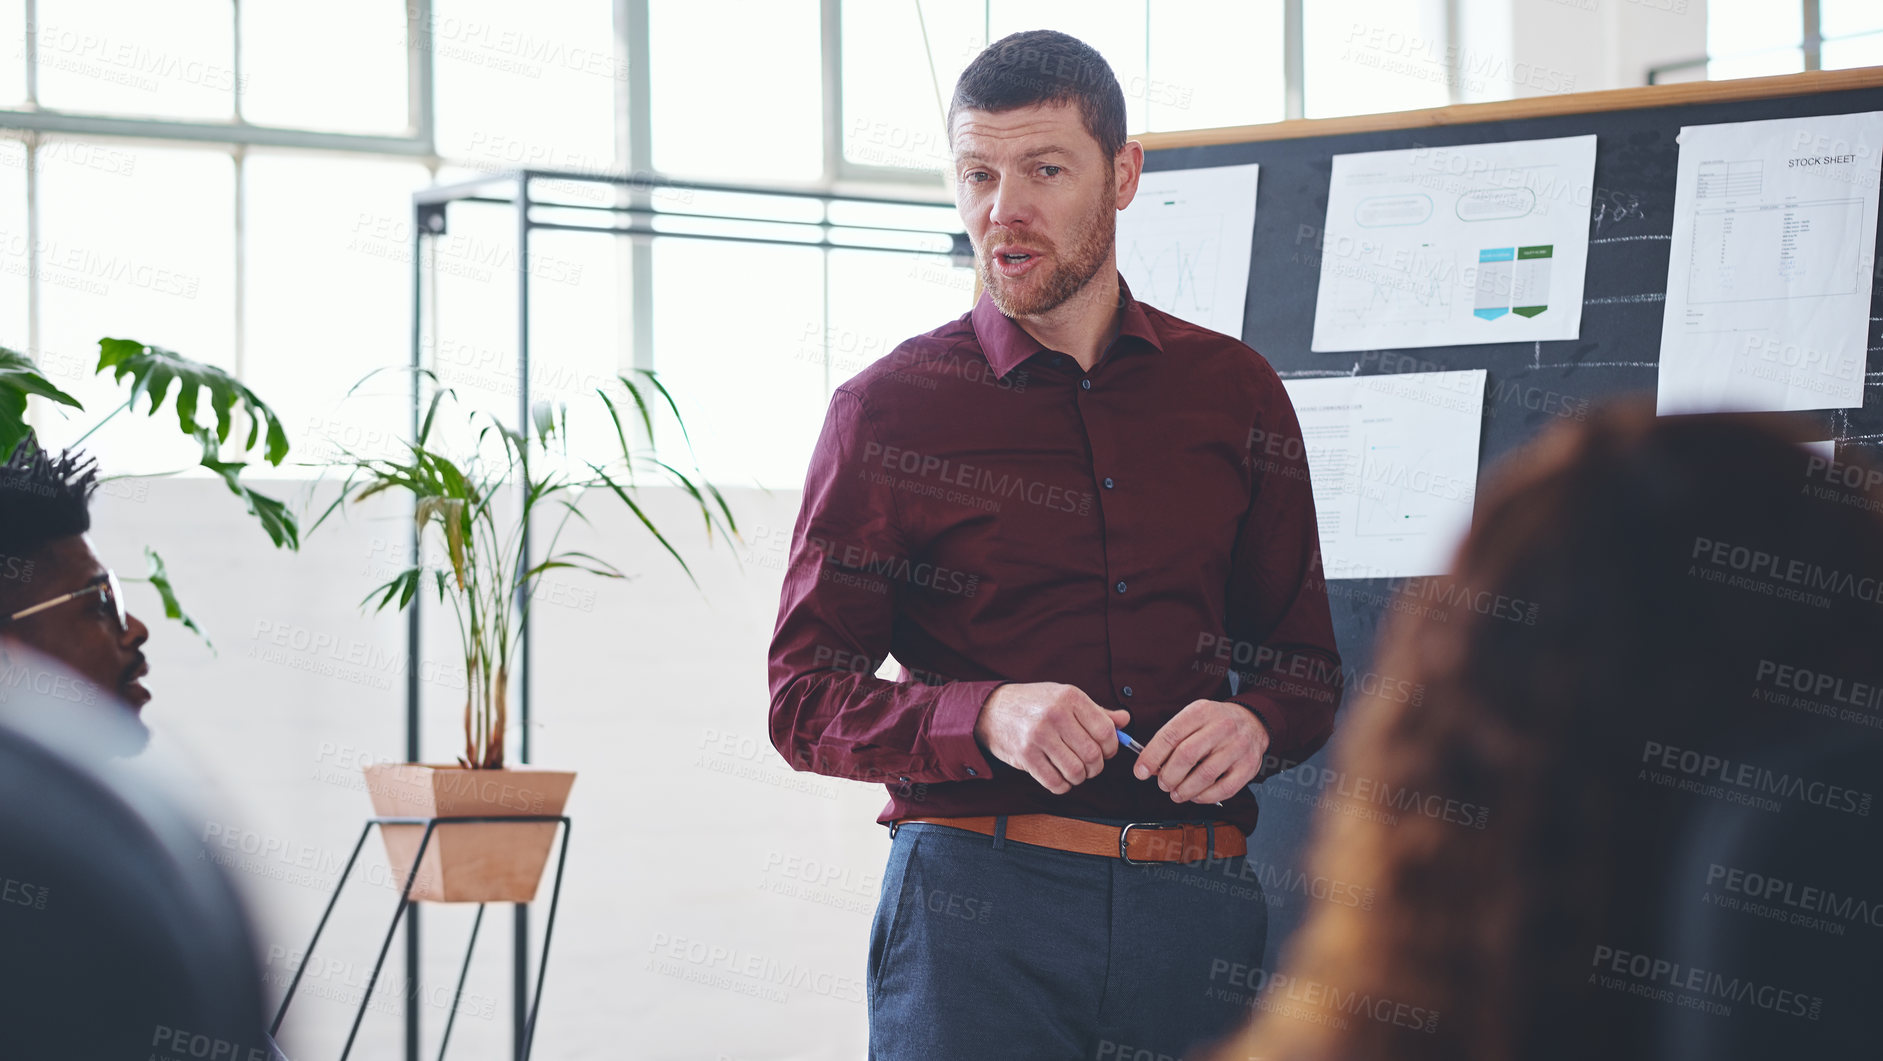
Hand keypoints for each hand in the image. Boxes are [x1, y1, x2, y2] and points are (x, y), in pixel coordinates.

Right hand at [974, 683, 1131, 794]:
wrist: (991, 709)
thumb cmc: (1033, 704)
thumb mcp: (1064, 698)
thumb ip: (1096, 711)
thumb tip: (1125, 720)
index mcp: (1070, 697)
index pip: (1106, 731)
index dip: (1111, 748)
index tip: (1105, 752)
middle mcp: (1055, 714)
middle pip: (1093, 755)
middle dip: (1095, 767)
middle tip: (1089, 765)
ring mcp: (1039, 735)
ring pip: (1076, 772)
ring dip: (1079, 778)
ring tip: (1073, 770)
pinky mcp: (1025, 756)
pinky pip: (1055, 783)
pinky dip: (1062, 786)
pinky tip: (1059, 777)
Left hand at [1135, 700, 1269, 803]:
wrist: (1253, 722)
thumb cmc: (1216, 723)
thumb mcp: (1193, 718)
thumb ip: (1172, 738)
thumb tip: (1149, 765)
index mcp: (1201, 712)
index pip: (1170, 735)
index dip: (1152, 756)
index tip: (1141, 771)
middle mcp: (1221, 727)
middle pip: (1186, 756)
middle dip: (1168, 776)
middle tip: (1162, 783)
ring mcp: (1237, 747)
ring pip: (1204, 775)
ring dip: (1184, 790)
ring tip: (1176, 793)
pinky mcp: (1248, 766)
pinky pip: (1224, 789)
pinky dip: (1205, 797)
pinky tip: (1196, 795)